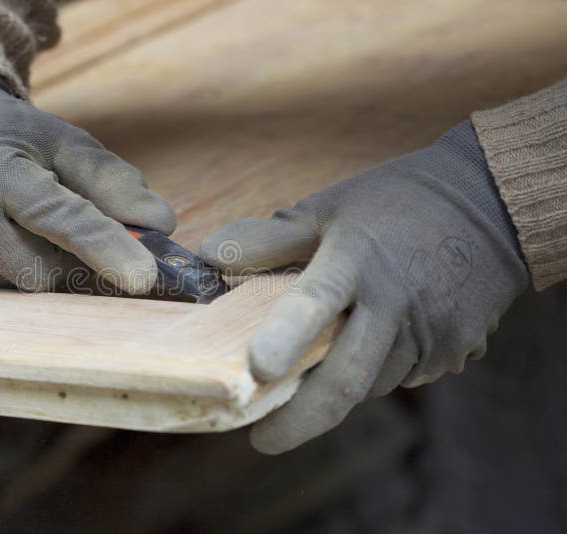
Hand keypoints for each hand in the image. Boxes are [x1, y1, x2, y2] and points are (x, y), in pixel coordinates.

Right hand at [0, 69, 175, 293]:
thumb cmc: (11, 140)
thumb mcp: (64, 142)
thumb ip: (113, 181)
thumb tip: (161, 225)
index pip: (60, 217)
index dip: (105, 248)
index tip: (144, 278)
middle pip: (42, 270)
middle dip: (70, 260)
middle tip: (63, 226)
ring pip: (19, 286)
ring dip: (37, 264)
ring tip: (14, 222)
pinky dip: (7, 271)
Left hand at [200, 121, 527, 453]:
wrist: (489, 205)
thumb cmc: (394, 204)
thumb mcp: (329, 207)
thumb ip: (269, 238)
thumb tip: (208, 255)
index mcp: (357, 258)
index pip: (318, 299)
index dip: (287, 335)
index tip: (258, 371)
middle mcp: (395, 302)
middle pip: (348, 376)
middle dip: (302, 418)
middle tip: (263, 441)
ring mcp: (430, 331)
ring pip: (370, 383)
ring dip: (337, 387)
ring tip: (314, 369)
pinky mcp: (455, 349)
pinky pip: (401, 375)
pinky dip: (373, 371)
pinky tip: (367, 343)